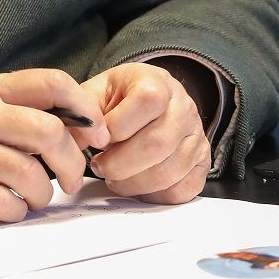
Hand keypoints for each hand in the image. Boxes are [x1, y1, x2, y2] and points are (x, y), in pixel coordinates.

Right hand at [0, 68, 110, 221]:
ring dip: (44, 195)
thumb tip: (83, 128)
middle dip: (72, 163)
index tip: (97, 132)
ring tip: (36, 199)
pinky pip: (4, 204)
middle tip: (72, 179)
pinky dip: (17, 212)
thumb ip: (23, 111)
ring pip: (30, 175)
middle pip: (49, 132)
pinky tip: (9, 208)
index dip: (85, 107)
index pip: (51, 83)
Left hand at [80, 62, 210, 203]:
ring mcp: (196, 137)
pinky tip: (136, 185)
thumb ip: (84, 113)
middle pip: (157, 144)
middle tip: (100, 166)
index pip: (146, 102)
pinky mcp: (201, 163)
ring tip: (114, 177)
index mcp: (157, 82)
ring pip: (168, 172)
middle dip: (120, 164)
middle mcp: (184, 108)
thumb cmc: (121, 98)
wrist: (151, 99)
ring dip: (132, 183)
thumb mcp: (97, 92)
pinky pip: (182, 190)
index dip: (117, 127)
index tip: (98, 139)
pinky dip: (154, 196)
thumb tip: (77, 139)